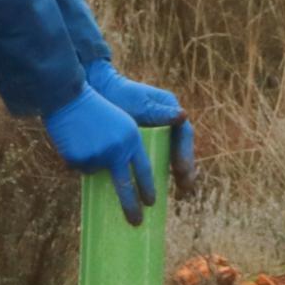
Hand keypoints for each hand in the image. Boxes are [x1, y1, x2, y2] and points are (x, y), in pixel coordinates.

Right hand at [44, 86, 156, 225]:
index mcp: (131, 139)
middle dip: (132, 206)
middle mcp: (117, 150)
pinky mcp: (79, 159)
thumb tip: (121, 176)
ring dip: (91, 160)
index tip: (151, 203)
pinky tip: (74, 141)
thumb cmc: (95, 109)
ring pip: (96, 171)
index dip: (147, 188)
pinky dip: (77, 157)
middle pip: (126, 186)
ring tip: (85, 139)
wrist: (68, 97)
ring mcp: (98, 156)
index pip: (144, 170)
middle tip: (136, 222)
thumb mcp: (118, 123)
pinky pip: (79, 167)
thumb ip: (124, 147)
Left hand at [85, 62, 196, 197]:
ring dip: (178, 172)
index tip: (182, 170)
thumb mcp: (137, 104)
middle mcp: (168, 120)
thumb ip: (158, 112)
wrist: (98, 91)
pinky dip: (161, 170)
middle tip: (185, 188)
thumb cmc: (118, 95)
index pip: (185, 134)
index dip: (186, 153)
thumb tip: (183, 115)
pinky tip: (158, 186)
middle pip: (182, 147)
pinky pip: (159, 155)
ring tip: (180, 193)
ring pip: (173, 153)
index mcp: (170, 109)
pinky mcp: (146, 139)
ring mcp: (158, 130)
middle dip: (186, 169)